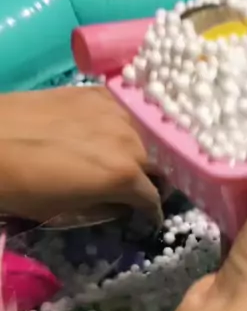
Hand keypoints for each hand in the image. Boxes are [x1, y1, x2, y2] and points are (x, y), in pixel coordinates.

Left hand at [0, 86, 161, 224]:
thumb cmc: (26, 186)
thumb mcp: (70, 211)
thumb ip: (106, 206)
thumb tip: (122, 204)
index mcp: (125, 176)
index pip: (153, 198)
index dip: (149, 212)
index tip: (143, 217)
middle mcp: (130, 141)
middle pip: (156, 164)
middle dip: (150, 179)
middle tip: (133, 188)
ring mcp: (116, 112)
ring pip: (145, 136)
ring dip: (139, 150)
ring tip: (122, 158)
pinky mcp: (98, 94)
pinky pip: (126, 111)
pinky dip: (125, 125)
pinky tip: (110, 131)